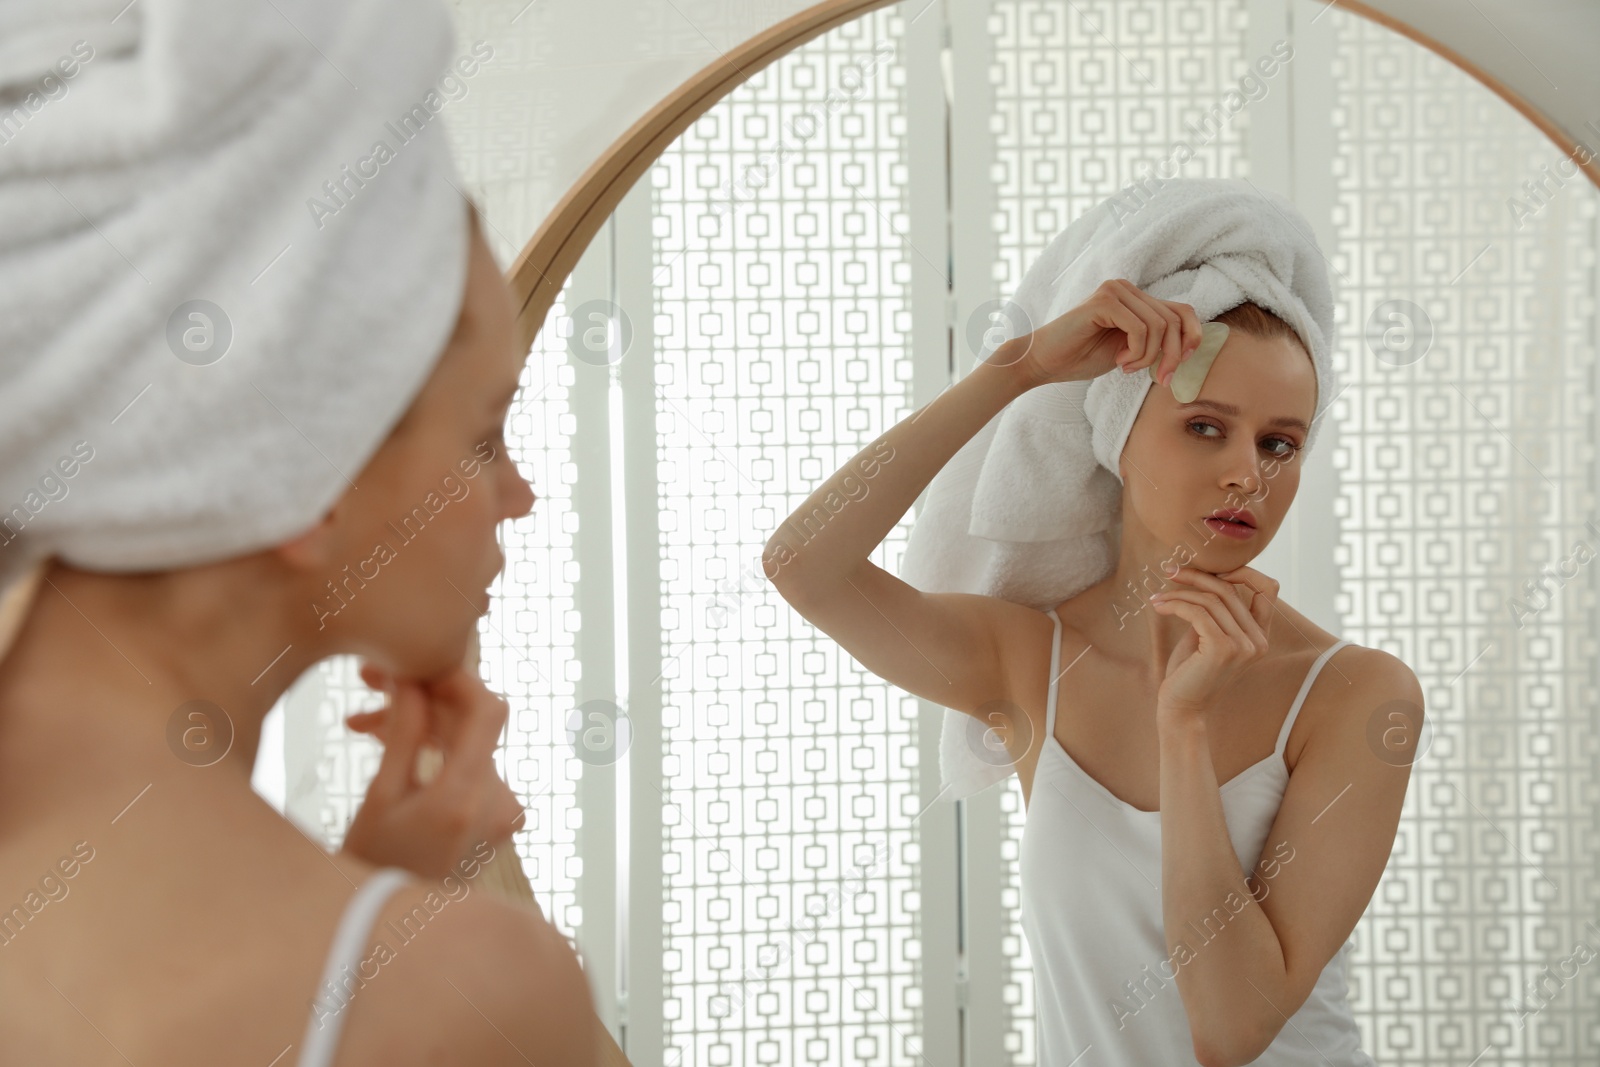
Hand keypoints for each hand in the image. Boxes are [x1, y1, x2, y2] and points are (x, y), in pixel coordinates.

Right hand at [339, 663, 526, 879]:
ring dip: (420, 724)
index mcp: (466, 799)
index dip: (456, 677)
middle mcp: (497, 804)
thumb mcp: (378, 800)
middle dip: (421, 699)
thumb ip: (402, 734)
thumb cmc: (373, 870)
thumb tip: (413, 679)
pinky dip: (435, 751)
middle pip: (470, 724)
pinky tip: (388, 746)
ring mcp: (502, 812)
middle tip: (367, 681)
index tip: (415, 665)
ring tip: (359, 723)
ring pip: (465, 743)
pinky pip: (469, 766)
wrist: (390, 931)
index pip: (487, 711)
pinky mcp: (497, 818)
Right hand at [1001, 278, 1203, 388]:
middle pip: (1175, 320)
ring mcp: (1115, 291)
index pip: (1182, 311)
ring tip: (1127, 367)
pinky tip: (1119, 362)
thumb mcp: (1129, 351)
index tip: (1179, 367)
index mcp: (1134, 297)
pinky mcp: (1104, 301)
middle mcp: (1126, 288)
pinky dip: (1136, 352)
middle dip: (1173, 356)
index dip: (1192, 338)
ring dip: (1148, 356)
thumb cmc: (1081, 357)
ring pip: (1159, 326)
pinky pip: (1140, 329)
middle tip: (1159, 378)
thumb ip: (1154, 341)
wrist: (1043, 362)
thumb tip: (1190, 347)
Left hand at [1148, 564, 1277, 721]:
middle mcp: (1258, 641)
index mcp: (1260, 636)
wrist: (1182, 708)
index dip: (1242, 572)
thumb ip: (1213, 610)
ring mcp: (1243, 646)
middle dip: (1196, 576)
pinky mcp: (1222, 649)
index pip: (1268, 589)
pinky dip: (1175, 605)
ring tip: (1157, 597)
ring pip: (1211, 599)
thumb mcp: (1206, 635)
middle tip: (1170, 571)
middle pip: (1230, 590)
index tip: (1209, 569)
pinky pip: (1197, 612)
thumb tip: (1202, 576)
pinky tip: (1158, 607)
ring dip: (1179, 593)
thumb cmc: (1190, 672)